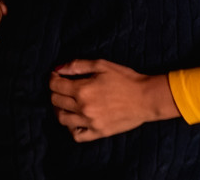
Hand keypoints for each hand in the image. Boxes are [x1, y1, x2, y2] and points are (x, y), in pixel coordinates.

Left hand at [49, 59, 178, 141]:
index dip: (53, 79)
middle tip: (61, 87)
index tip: (57, 76)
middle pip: (55, 102)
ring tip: (66, 103)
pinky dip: (71, 128)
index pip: (55, 86)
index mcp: (83, 89)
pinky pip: (76, 135)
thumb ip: (78, 65)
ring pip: (62, 119)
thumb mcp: (101, 65)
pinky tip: (75, 119)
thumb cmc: (125, 79)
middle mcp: (83, 108)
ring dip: (59, 109)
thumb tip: (58, 68)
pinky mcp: (98, 133)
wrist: (146, 98)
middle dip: (55, 92)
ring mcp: (90, 123)